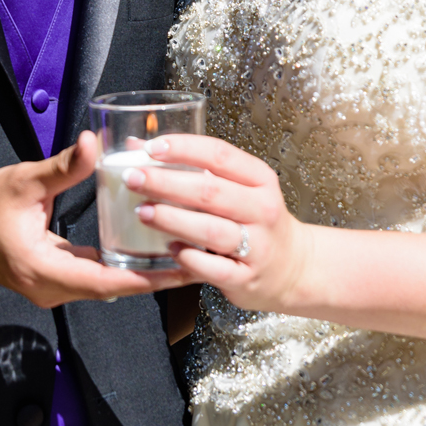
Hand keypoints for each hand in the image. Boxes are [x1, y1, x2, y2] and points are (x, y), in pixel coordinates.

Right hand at [0, 131, 188, 306]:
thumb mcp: (22, 181)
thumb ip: (62, 168)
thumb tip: (94, 144)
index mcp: (42, 268)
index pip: (104, 279)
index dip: (145, 276)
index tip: (181, 269)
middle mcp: (51, 287)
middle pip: (114, 286)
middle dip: (156, 277)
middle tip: (199, 260)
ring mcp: (54, 287)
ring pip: (108, 284)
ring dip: (144, 274)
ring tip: (186, 257)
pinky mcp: (57, 279)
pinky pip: (98, 277)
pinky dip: (125, 267)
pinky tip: (152, 252)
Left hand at [126, 134, 307, 312]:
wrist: (292, 267)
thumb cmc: (256, 222)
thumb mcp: (240, 190)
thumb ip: (195, 170)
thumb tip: (137, 148)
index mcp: (260, 180)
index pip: (220, 155)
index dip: (184, 148)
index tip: (152, 147)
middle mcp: (262, 209)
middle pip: (210, 191)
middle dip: (167, 183)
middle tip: (134, 179)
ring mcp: (257, 245)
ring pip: (210, 229)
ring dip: (172, 219)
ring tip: (143, 212)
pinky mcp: (246, 277)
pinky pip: (213, 268)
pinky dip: (188, 257)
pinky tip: (169, 249)